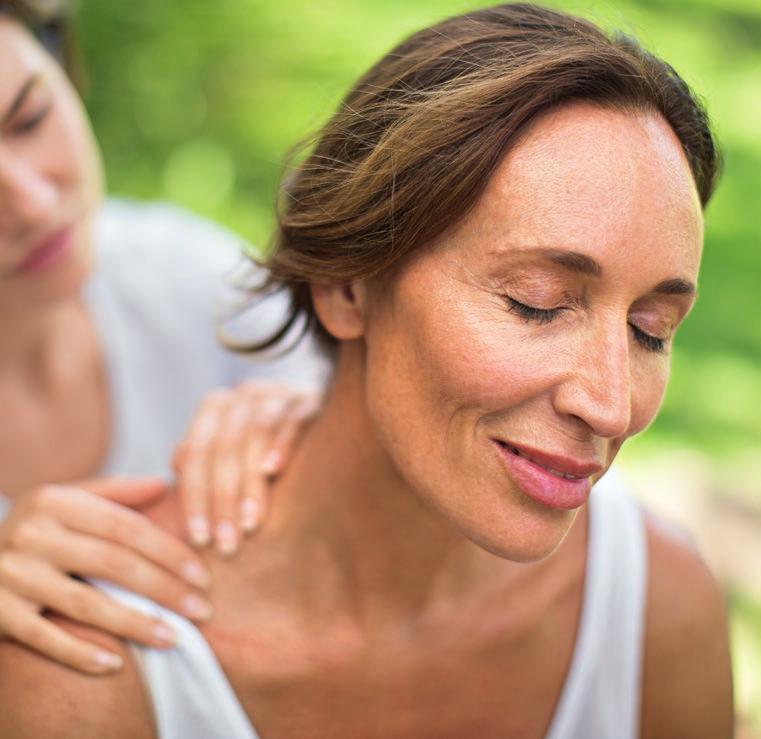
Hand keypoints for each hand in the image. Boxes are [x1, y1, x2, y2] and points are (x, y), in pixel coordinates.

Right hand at [0, 478, 212, 673]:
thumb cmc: (38, 529)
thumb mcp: (66, 500)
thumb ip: (115, 493)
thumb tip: (164, 486)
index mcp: (55, 501)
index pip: (127, 527)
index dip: (169, 551)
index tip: (204, 575)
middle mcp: (31, 535)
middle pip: (114, 564)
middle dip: (165, 588)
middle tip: (202, 609)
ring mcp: (11, 576)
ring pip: (85, 603)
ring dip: (134, 624)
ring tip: (173, 638)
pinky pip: (44, 638)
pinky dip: (79, 653)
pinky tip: (115, 665)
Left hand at [173, 381, 319, 555]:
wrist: (328, 433)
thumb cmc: (267, 460)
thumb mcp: (229, 463)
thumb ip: (201, 468)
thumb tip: (174, 465)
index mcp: (217, 408)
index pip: (196, 452)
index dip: (194, 498)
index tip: (199, 539)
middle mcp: (244, 395)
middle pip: (223, 447)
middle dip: (222, 500)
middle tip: (227, 544)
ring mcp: (278, 394)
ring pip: (254, 437)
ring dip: (250, 484)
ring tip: (251, 524)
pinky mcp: (310, 400)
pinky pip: (291, 420)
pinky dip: (281, 444)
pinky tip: (274, 471)